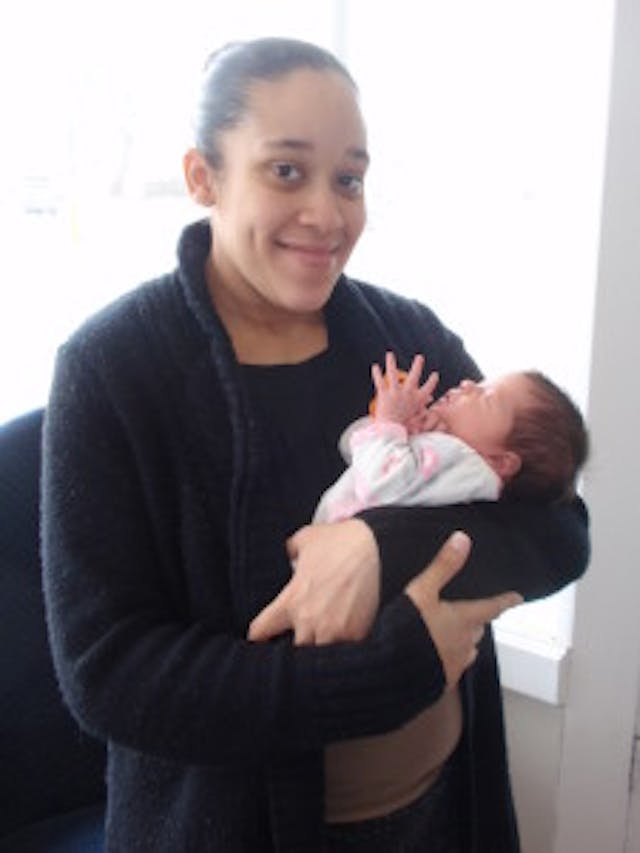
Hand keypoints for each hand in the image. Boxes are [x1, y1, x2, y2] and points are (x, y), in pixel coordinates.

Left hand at [248, 519, 380, 645]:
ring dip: (319, 650)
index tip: (264, 635)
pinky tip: (344, 645)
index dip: (260, 634)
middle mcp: (308, 621)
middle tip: (302, 637)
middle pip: (291, 651)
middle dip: (296, 644)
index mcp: (290, 601)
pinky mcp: (356, 635)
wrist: (377, 548)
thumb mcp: (307, 538)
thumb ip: (292, 549)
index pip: (260, 631)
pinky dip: (343, 651)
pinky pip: (344, 654)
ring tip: (323, 645)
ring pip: (317, 656)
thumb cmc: (340, 541)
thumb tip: (290, 552)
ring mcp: (333, 631)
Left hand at [371, 352, 437, 428]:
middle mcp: (408, 394)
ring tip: (390, 354)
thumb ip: (423, 407)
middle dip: (418, 366)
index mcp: (418, 400)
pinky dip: (377, 374)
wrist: (391, 431)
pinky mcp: (384, 395)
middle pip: (414, 376)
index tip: (435, 374)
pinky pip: (379, 382)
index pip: (429, 388)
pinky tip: (375, 366)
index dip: (432, 381)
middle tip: (420, 357)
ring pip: (393, 374)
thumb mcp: (417, 417)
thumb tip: (429, 401)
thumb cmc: (404, 427)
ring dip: (391, 363)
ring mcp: (396, 393)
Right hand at [405, 531, 521, 687]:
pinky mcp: (442, 679)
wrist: (391, 670)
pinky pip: (452, 665)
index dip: (505, 601)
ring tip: (452, 633)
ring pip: (467, 648)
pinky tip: (435, 654)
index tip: (518, 598)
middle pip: (478, 628)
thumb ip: (442, 566)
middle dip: (477, 620)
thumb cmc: (407, 627)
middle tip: (472, 613)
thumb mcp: (422, 591)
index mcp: (464, 620)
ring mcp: (454, 663)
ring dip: (464, 640)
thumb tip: (462, 538)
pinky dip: (449, 657)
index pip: (491, 607)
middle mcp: (465, 643)